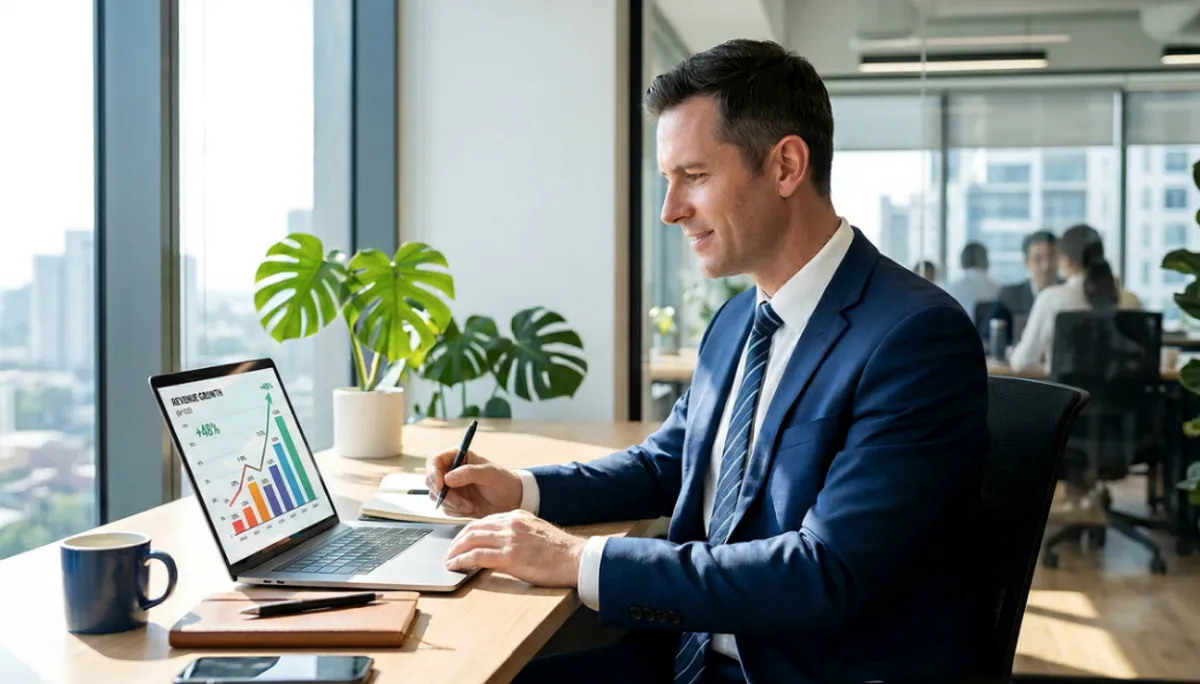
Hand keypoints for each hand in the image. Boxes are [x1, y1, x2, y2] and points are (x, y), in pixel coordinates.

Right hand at [425, 448, 522, 517]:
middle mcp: (451, 471)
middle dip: (444, 494)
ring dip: (451, 504)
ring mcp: (451, 487)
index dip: (433, 473)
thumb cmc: (504, 482)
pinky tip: (470, 508)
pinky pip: (444, 508)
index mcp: (459, 457)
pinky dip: (455, 511)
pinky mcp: (453, 501)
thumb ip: (469, 473)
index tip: (440, 486)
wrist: (512, 501)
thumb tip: (447, 478)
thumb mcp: (490, 474)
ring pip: (436, 496)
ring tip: (470, 506)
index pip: (435, 461)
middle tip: (460, 501)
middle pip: (431, 480)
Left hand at [443, 510, 584, 586]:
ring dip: (455, 550)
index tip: (461, 541)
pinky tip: (454, 566)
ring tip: (448, 560)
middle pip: (473, 528)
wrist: (575, 559)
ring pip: (471, 539)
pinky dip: (462, 560)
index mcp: (517, 516)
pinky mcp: (510, 556)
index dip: (468, 531)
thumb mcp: (536, 531)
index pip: (484, 520)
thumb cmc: (559, 551)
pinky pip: (477, 556)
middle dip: (457, 540)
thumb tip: (501, 543)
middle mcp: (511, 524)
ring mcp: (510, 539)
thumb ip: (518, 532)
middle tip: (449, 551)